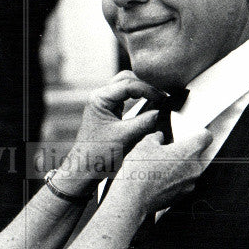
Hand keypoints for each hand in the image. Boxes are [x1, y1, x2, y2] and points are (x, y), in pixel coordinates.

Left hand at [54, 72, 165, 194]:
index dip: (148, 89)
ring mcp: (104, 104)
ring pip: (127, 87)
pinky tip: (150, 104)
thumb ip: (145, 122)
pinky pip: (126, 98)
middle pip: (127, 79)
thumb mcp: (126, 137)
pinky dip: (139, 98)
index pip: (128, 84)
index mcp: (99, 98)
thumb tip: (163, 112)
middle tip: (163, 95)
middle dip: (146, 85)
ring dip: (143, 90)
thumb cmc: (98, 154)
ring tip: (159, 99)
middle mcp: (100, 97)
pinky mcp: (109, 112)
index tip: (163, 98)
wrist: (85, 170)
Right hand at [110, 129, 212, 214]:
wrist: (133, 199)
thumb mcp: (145, 144)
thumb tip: (158, 137)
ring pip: (187, 170)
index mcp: (189, 151)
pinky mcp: (181, 197)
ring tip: (157, 167)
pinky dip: (172, 181)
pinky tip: (156, 180)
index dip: (198, 133)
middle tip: (165, 152)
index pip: (205, 137)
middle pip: (195, 155)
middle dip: (182, 152)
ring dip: (177, 167)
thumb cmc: (140, 171)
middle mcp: (194, 169)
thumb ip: (156, 137)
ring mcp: (189, 185)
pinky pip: (180, 184)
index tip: (190, 134)